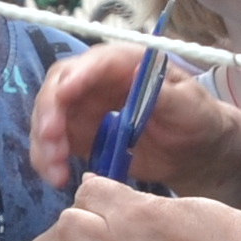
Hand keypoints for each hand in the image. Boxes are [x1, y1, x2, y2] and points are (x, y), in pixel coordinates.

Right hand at [27, 43, 240, 197]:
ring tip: (55, 170)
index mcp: (123, 63)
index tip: (64, 96)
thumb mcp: (187, 104)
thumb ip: (163, 91)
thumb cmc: (196, 117)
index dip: (75, 77)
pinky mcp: (80, 136)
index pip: (92, 63)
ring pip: (49, 118)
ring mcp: (84, 108)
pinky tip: (57, 177)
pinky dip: (49, 160)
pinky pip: (54, 145)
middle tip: (51, 140)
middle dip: (49, 113)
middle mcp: (96, 81)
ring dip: (44, 143)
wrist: (196, 151)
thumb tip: (137, 71)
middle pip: (58, 88)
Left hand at [44, 176, 240, 240]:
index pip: (87, 189)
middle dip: (85, 218)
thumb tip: (118, 205)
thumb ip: (142, 205)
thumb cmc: (233, 240)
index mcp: (135, 213)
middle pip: (68, 221)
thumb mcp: (185, 204)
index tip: (112, 198)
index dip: (100, 191)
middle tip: (106, 225)